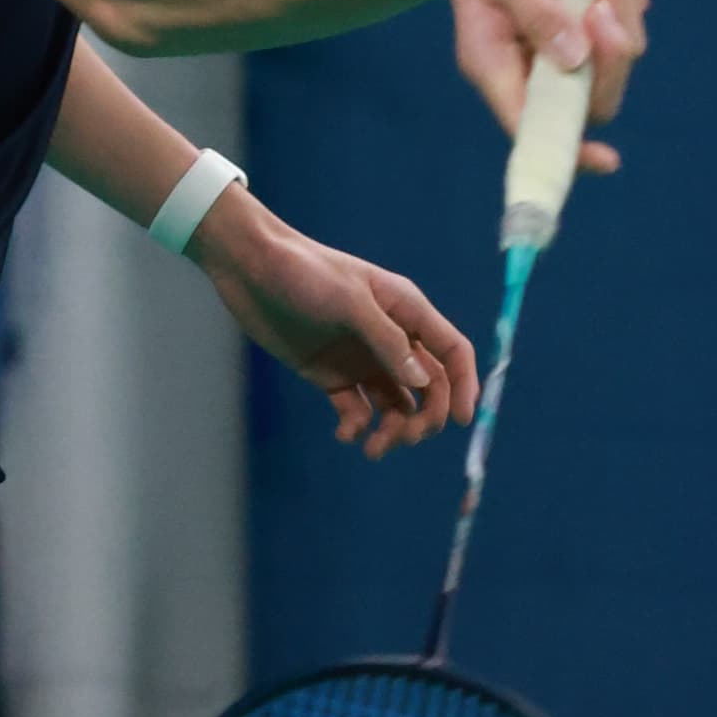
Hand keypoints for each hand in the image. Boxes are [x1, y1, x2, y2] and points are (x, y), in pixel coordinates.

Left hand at [201, 200, 477, 458]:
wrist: (250, 268)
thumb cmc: (304, 273)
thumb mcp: (349, 302)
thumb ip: (387, 341)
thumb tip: (423, 383)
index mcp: (405, 311)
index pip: (451, 351)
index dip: (465, 385)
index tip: (462, 421)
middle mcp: (390, 338)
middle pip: (429, 387)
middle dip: (425, 417)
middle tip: (404, 437)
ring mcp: (362, 358)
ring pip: (396, 405)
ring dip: (393, 430)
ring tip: (371, 448)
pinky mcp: (332, 375)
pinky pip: (357, 410)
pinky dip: (356, 427)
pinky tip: (344, 435)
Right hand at [430, 0, 648, 160]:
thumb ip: (538, 13)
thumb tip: (576, 58)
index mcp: (499, 67)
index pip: (537, 124)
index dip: (570, 149)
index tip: (607, 161)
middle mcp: (539, 66)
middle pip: (597, 91)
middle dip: (612, 46)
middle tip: (600, 3)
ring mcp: (574, 44)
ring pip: (625, 45)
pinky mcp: (598, 18)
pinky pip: (635, 6)